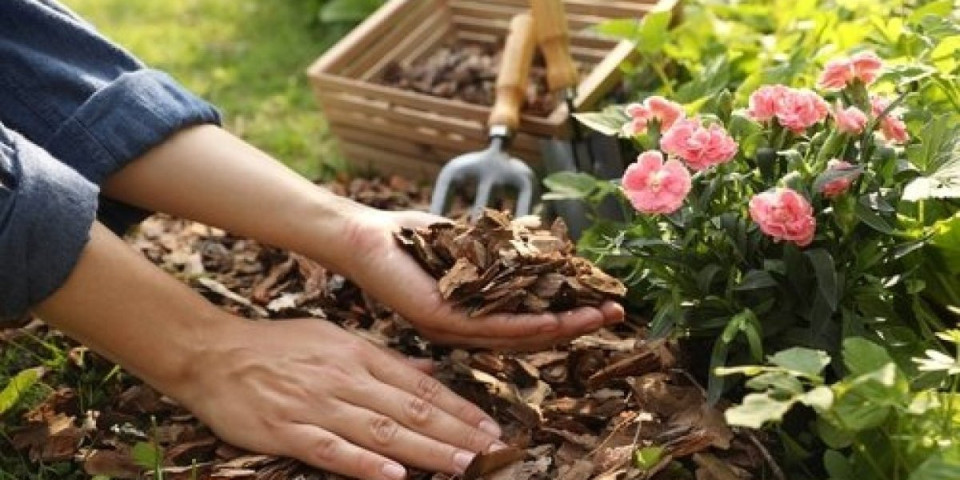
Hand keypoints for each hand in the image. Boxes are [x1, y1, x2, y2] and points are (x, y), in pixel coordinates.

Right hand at [172, 318, 504, 479]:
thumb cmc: (277, 345)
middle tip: (494, 452)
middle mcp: (345, 379)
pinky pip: (331, 451)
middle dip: (457, 434)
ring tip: (463, 466)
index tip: (490, 428)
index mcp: (358, 354)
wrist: (213, 353)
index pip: (421, 387)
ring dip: (426, 451)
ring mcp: (316, 406)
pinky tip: (395, 478)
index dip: (460, 409)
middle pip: (411, 411)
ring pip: (382, 432)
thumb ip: (383, 358)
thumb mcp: (335, 337)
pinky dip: (364, 465)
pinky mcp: (287, 431)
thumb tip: (428, 371)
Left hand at [340, 210, 624, 349]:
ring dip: (564, 327)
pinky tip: (558, 320)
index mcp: (474, 312)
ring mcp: (454, 328)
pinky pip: (490, 326)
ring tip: (601, 316)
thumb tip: (540, 242)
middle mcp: (467, 328)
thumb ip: (500, 251)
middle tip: (617, 313)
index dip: (569, 313)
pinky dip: (528, 325)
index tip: (604, 301)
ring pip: (518, 335)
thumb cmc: (409, 239)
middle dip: (578, 324)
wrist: (361, 236)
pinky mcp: (440, 319)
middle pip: (531, 334)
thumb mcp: (467, 243)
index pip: (529, 320)